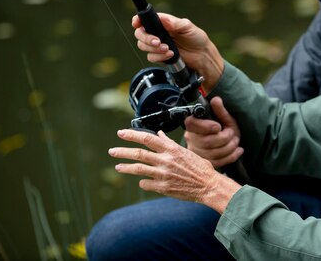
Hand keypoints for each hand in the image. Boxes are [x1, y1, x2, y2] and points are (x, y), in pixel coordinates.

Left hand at [110, 129, 240, 212]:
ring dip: (126, 167)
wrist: (208, 185)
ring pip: (139, 169)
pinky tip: (142, 182)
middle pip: (138, 153)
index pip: (147, 138)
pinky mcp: (163, 187)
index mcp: (171, 149)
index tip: (121, 133)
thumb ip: (169, 143)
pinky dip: (143, 182)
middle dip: (122, 151)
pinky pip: (146, 184)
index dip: (132, 135)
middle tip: (112, 151)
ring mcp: (163, 174)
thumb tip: (159, 134)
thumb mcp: (186, 151)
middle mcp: (166, 160)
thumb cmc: (200, 167)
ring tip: (118, 166)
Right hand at [132, 13, 223, 89]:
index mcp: (163, 23)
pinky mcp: (160, 56)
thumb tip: (163, 19)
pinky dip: (159, 57)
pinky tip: (170, 55)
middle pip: (140, 34)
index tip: (137, 24)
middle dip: (147, 38)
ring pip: (143, 46)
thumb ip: (175, 23)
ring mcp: (157, 45)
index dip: (138, 20)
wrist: (202, 56)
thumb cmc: (197, 38)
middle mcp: (158, 33)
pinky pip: (151, 57)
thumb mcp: (188, 27)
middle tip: (158, 42)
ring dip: (154, 49)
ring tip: (168, 49)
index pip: (145, 19)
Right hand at [185, 97, 243, 167]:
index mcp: (193, 125)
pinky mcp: (205, 163)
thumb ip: (220, 110)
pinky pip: (218, 162)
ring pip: (213, 154)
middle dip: (224, 138)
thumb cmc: (223, 127)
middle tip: (232, 133)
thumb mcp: (223, 117)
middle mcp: (191, 140)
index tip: (218, 126)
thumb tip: (216, 100)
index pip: (191, 124)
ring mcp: (197, 153)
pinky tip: (238, 150)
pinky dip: (231, 156)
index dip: (206, 126)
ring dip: (230, 147)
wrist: (226, 140)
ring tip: (235, 141)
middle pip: (206, 142)